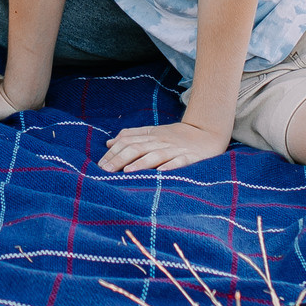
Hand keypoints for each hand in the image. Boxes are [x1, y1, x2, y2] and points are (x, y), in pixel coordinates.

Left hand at [99, 120, 231, 172]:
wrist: (206, 133)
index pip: (127, 142)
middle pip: (136, 148)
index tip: (100, 165)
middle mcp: (160, 141)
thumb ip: (131, 136)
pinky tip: (161, 173)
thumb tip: (109, 143)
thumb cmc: (175, 136)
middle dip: (120, 159)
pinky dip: (170, 167)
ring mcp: (175, 149)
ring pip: (155, 155)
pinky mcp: (190, 158)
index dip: (113, 152)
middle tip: (106, 171)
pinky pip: (179, 162)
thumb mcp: (152, 132)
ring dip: (141, 163)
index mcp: (150, 136)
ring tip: (127, 171)